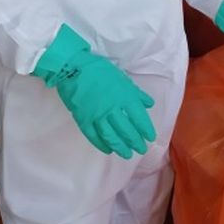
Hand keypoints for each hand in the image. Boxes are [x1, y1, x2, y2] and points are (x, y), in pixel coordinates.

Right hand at [32, 24, 155, 158]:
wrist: (73, 68)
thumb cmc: (100, 71)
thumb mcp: (123, 78)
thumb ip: (136, 93)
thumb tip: (149, 104)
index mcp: (125, 97)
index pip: (139, 118)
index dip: (146, 129)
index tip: (150, 138)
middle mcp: (113, 109)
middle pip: (127, 130)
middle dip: (135, 141)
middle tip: (141, 149)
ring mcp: (97, 116)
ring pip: (111, 136)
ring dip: (121, 147)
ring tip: (128, 154)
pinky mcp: (83, 120)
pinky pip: (94, 136)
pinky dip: (102, 145)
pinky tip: (108, 150)